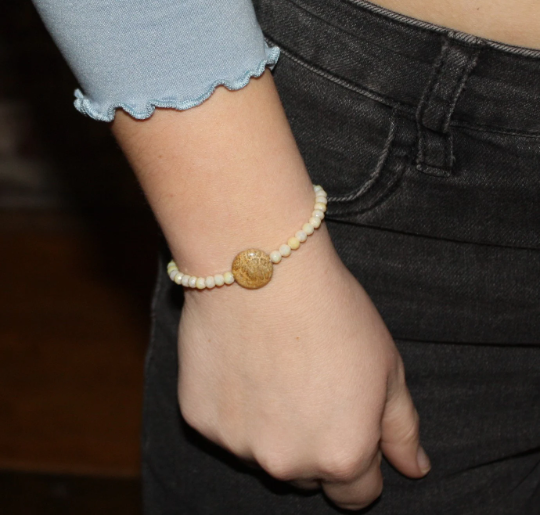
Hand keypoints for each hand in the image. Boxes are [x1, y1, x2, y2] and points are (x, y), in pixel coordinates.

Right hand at [177, 227, 429, 510]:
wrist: (265, 271)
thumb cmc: (332, 313)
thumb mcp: (387, 367)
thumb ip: (401, 428)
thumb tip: (415, 469)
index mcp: (342, 456)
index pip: (356, 495)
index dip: (358, 463)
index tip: (347, 426)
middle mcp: (288, 464)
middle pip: (306, 475)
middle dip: (312, 444)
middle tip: (308, 385)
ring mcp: (238, 444)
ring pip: (261, 452)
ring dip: (269, 426)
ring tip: (273, 369)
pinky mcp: (199, 419)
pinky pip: (225, 425)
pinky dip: (234, 405)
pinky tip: (242, 362)